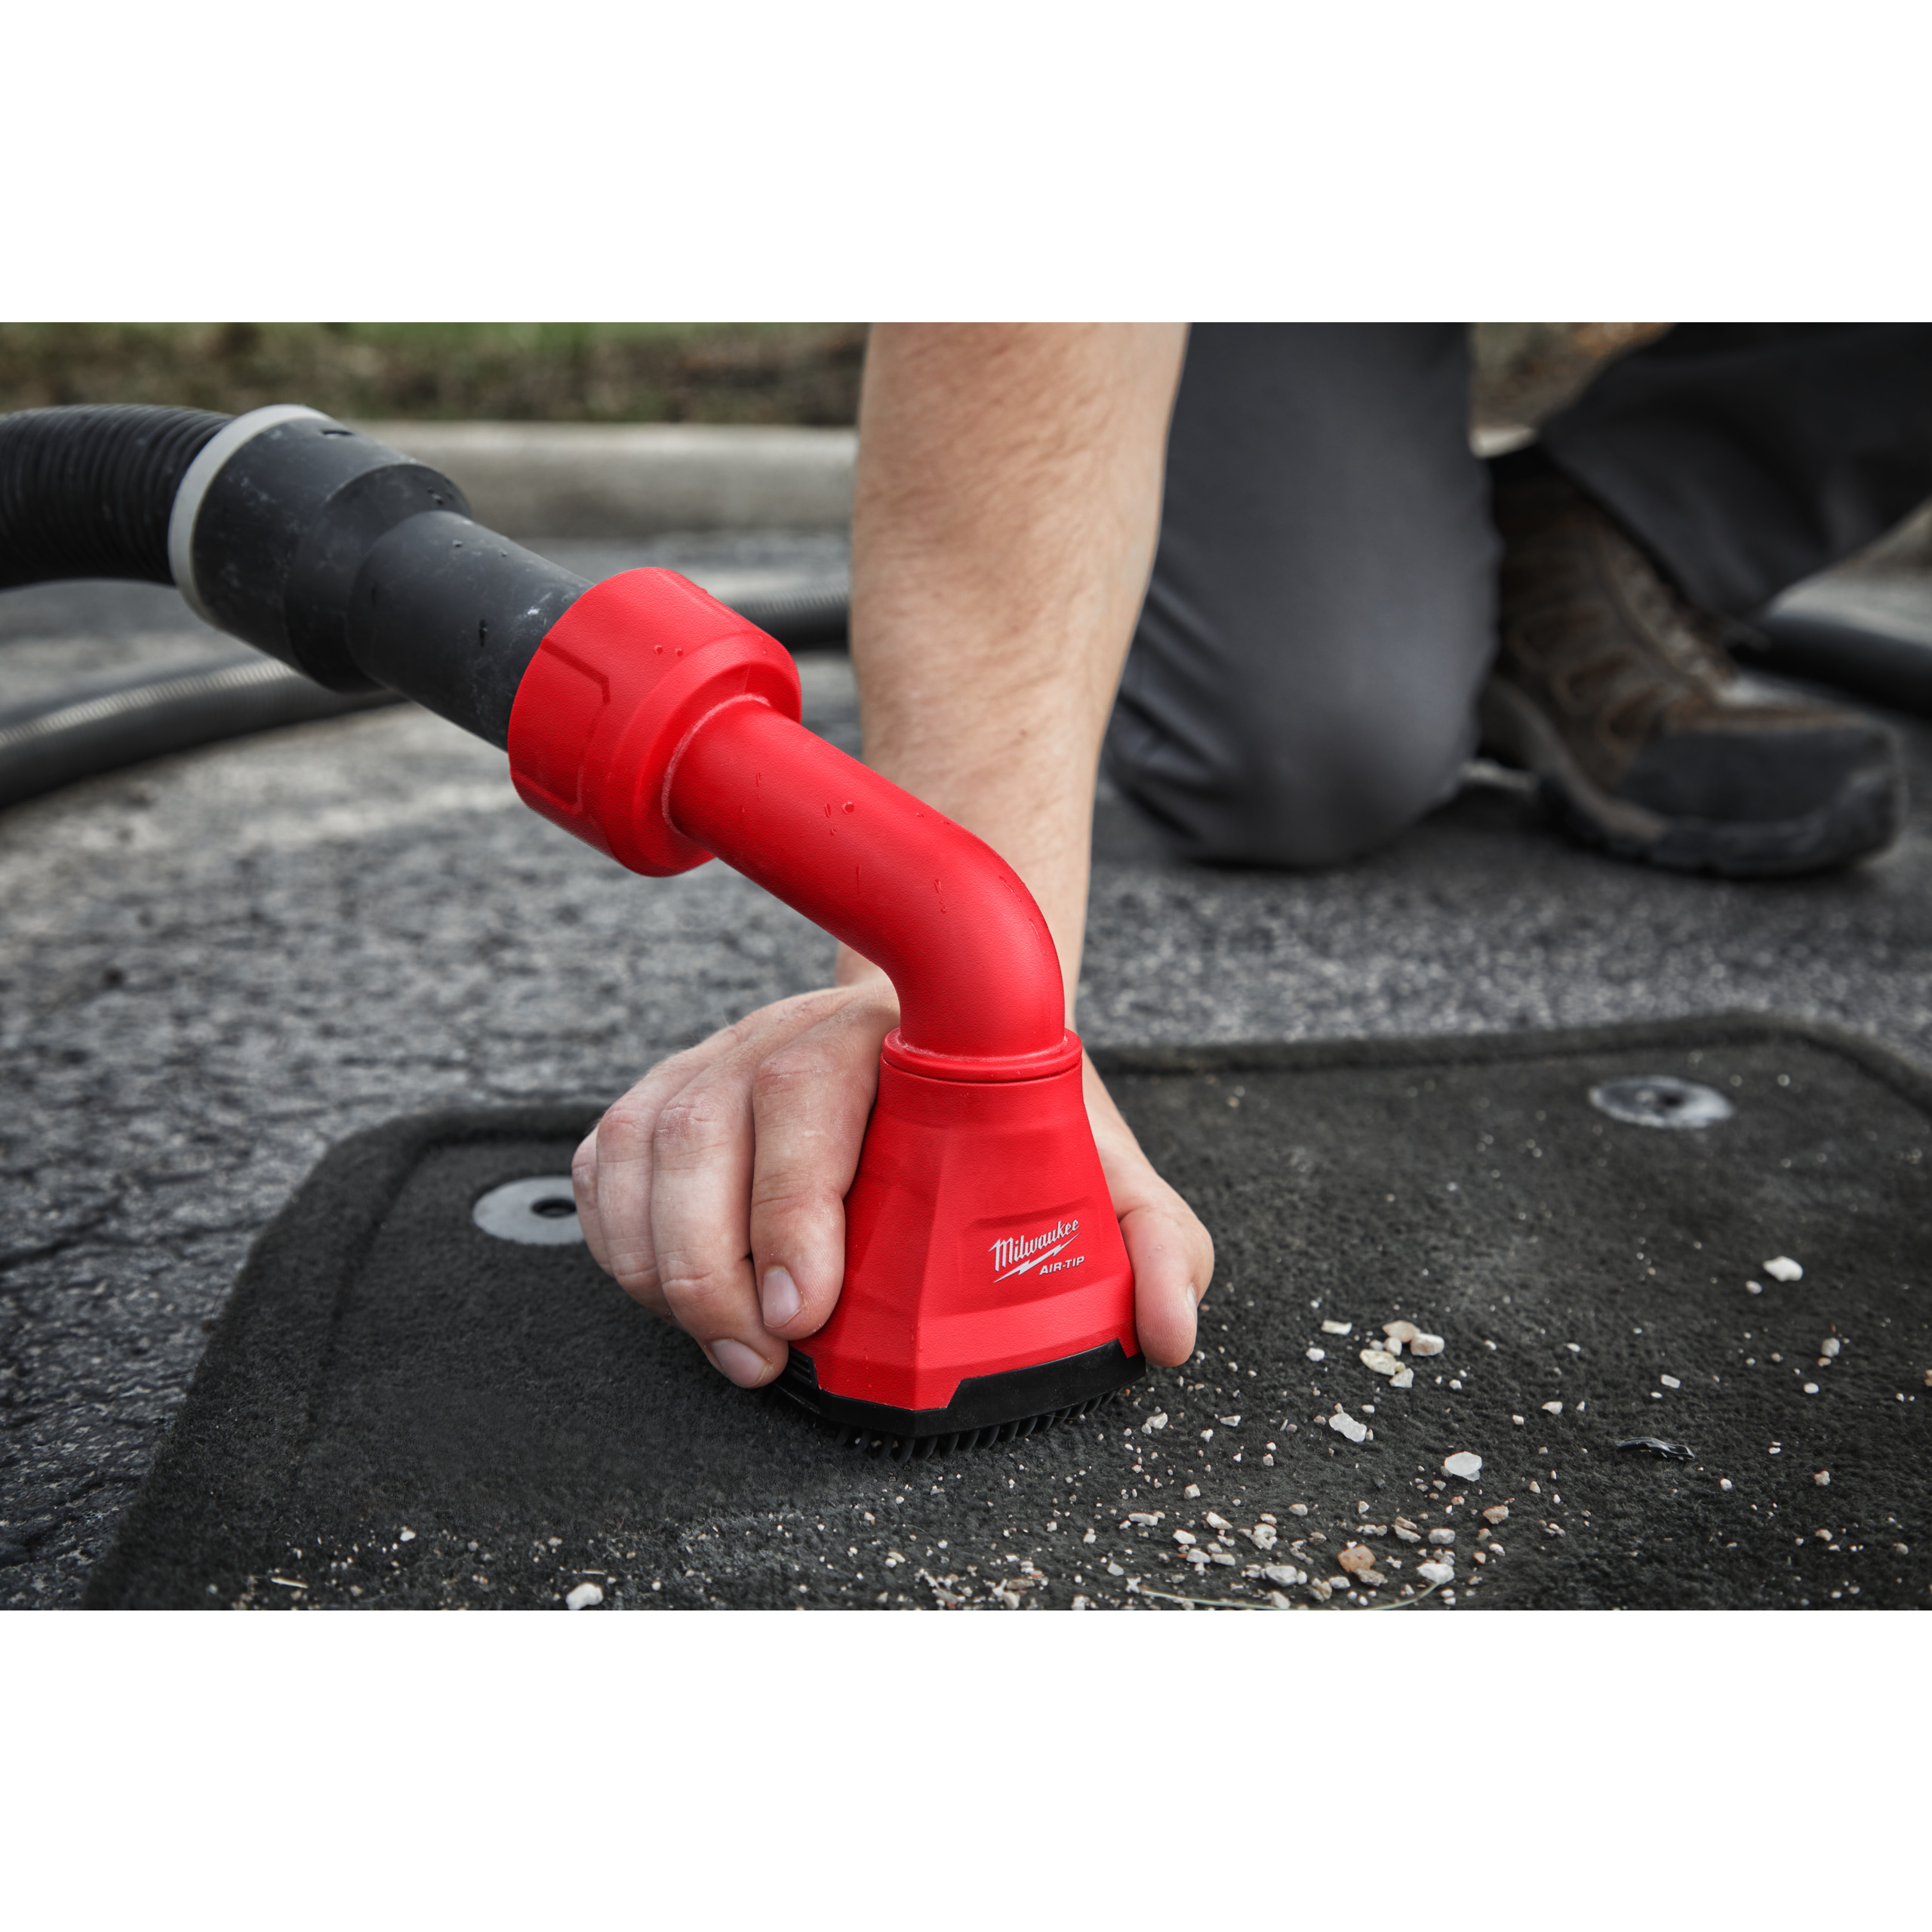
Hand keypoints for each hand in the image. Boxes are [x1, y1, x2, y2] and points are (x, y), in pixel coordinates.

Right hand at [572, 984, 1214, 1385]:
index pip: (815, 1092)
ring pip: (644, 1146)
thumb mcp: (1096, 1166)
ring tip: (726, 1346)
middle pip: (708, 1126)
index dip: (793, 1199)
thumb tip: (1166, 1328)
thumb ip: (1148, 1239)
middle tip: (764, 1355)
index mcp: (895, 1035)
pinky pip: (608, 1159)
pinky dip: (617, 1235)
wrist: (942, 1033)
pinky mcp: (669, 1093)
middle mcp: (792, 1033)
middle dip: (715, 1262)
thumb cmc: (1007, 1110)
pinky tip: (662, 1289)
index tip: (805, 1306)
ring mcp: (720, 1058)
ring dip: (662, 1263)